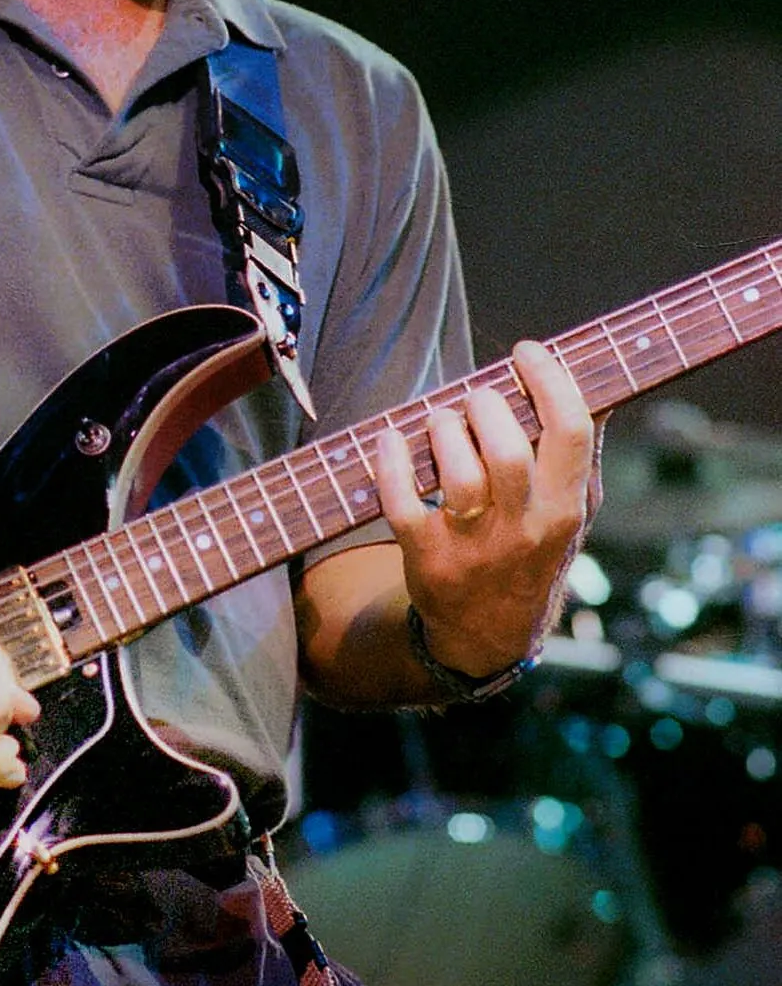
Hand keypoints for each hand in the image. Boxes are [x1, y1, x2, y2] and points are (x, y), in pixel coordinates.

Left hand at [374, 341, 599, 676]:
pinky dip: (391, 463)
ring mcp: (474, 546)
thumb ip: (581, 454)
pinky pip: (403, 502)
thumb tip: (595, 385)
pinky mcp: (426, 558)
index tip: (527, 351)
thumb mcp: (573, 513)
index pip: (571, 432)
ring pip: (458, 476)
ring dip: (443, 431)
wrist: (489, 634)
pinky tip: (392, 439)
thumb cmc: (534, 552)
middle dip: (486, 407)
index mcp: (565, 509)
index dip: (549, 380)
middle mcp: (524, 529)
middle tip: (476, 398)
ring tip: (441, 422)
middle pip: (508, 452)